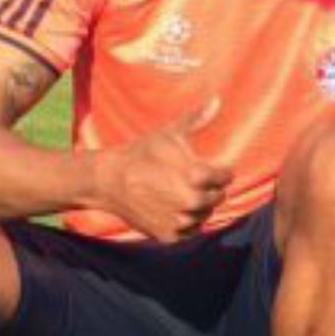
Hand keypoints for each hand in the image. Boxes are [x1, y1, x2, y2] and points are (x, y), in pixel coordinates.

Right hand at [98, 99, 232, 241]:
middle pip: (217, 197)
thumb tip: (217, 99)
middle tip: (188, 180)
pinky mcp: (169, 236)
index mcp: (198, 175)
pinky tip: (170, 208)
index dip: (218, 171)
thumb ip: (197, 118)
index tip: (205, 168)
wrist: (107, 180)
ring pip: (204, 215)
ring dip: (198, 206)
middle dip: (208, 189)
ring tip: (177, 193)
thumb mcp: (169, 133)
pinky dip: (184, 222)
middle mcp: (192, 201)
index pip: (226, 177)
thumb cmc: (141, 153)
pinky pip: (189, 231)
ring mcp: (180, 221)